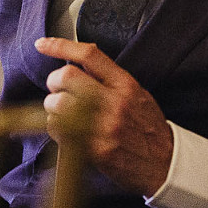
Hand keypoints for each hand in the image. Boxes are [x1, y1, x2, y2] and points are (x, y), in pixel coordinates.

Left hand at [34, 36, 173, 196]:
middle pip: (66, 76)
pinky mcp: (94, 149)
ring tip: (63, 113)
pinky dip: (56, 127)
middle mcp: (114, 102)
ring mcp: (103, 127)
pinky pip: (59, 130)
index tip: (43, 44)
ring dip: (53, 107)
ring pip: (58, 104)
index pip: (89, 55)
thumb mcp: (136, 94)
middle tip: (57, 89)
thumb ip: (109, 79)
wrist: (165, 163)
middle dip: (54, 81)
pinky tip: (67, 130)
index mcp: (125, 85)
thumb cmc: (148, 128)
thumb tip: (77, 65)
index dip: (60, 46)